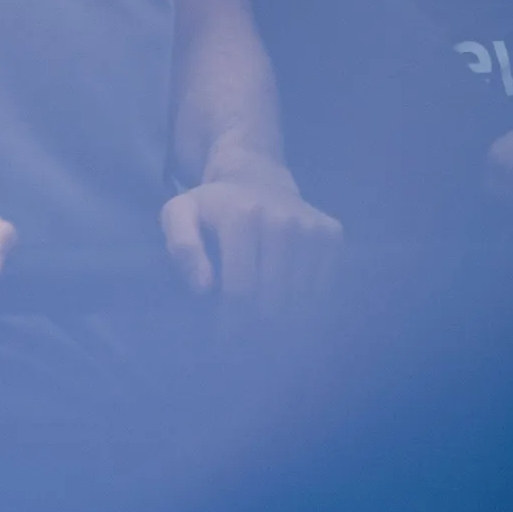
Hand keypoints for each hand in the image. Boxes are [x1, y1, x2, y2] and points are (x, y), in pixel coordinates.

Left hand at [161, 167, 341, 317]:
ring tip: (265, 315)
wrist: (257, 176)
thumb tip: (204, 287)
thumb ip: (182, 248)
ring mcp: (311, 227)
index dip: (230, 322)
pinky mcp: (332, 233)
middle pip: (273, 302)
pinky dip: (306, 305)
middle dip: (256, 326)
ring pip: (301, 302)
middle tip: (245, 329)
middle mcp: (283, 220)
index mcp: (242, 216)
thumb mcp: (180, 215)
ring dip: (282, 320)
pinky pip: (323, 292)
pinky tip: (287, 296)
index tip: (224, 334)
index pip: (241, 291)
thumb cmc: (214, 207)